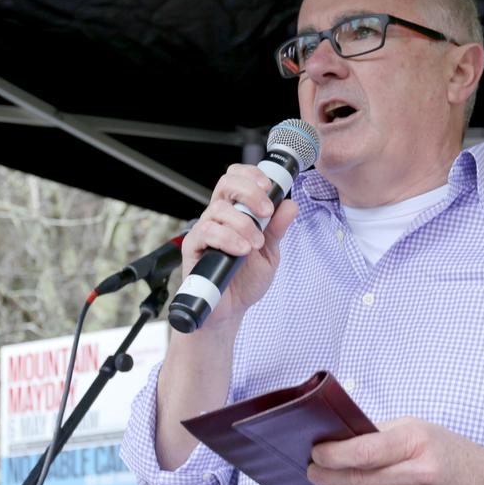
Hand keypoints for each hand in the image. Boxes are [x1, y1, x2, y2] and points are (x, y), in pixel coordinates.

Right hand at [179, 163, 297, 327]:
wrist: (231, 310)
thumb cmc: (245, 280)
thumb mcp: (270, 252)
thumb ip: (277, 229)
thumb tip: (290, 205)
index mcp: (236, 212)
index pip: (237, 179)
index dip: (251, 174)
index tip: (269, 186)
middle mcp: (219, 217)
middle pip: (226, 183)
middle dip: (250, 192)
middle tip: (266, 212)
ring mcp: (205, 231)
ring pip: (219, 209)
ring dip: (244, 223)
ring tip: (255, 244)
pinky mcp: (193, 247)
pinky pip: (207, 231)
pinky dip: (228, 238)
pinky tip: (242, 250)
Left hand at [307, 417, 483, 484]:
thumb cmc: (447, 451)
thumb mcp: (417, 429)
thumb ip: (379, 434)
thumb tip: (338, 442)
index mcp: (417, 445)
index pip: (365, 453)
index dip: (333, 455)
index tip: (315, 453)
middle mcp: (419, 477)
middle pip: (359, 479)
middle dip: (327, 475)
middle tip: (310, 470)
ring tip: (322, 483)